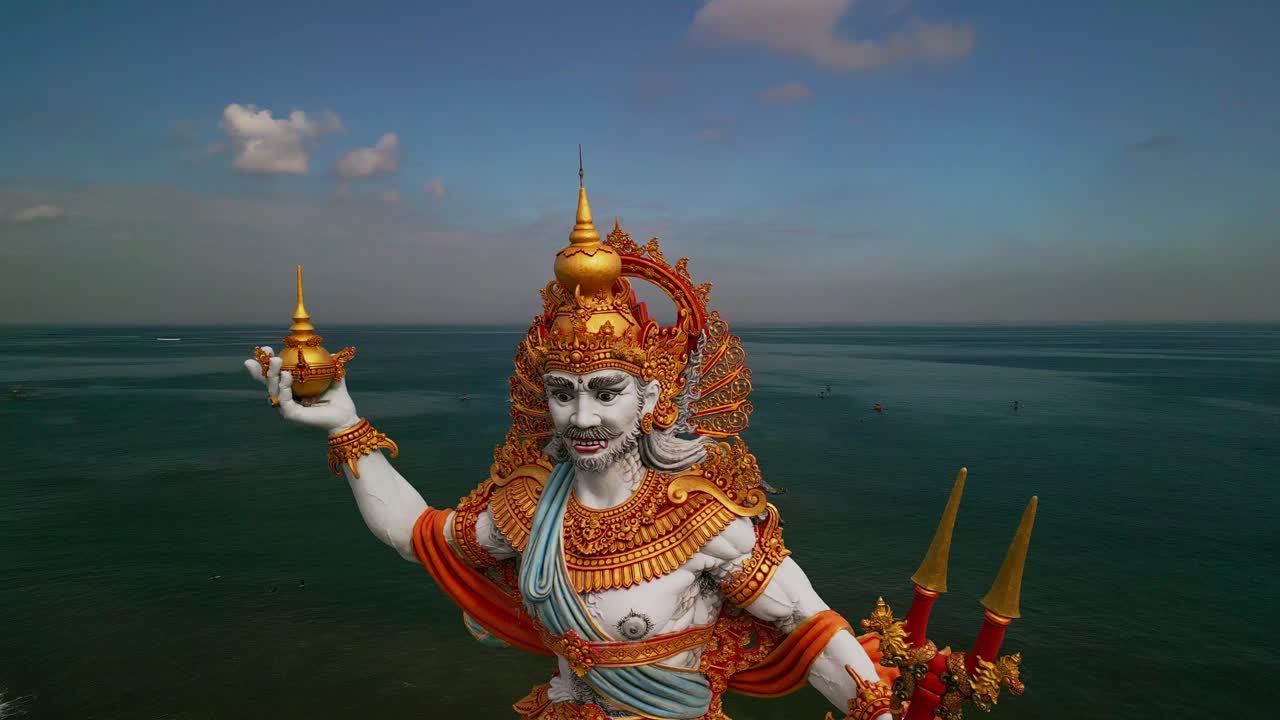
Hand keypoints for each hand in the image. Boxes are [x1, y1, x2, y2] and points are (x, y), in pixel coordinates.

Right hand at [244, 346, 359, 433]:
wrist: (345, 417)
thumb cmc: (337, 400)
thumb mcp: (332, 378)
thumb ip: (328, 365)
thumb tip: (327, 351)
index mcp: (292, 389)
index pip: (276, 375)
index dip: (267, 363)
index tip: (266, 349)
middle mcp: (286, 398)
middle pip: (270, 381)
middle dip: (264, 366)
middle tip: (268, 352)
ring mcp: (287, 407)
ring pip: (274, 390)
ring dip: (273, 374)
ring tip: (277, 360)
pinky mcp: (292, 414)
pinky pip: (284, 400)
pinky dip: (284, 388)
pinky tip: (286, 375)